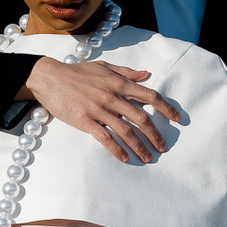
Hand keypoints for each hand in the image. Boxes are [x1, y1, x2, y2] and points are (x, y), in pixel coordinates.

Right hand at [20, 58, 180, 163]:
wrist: (49, 77)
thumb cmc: (77, 72)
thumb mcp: (104, 67)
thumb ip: (126, 72)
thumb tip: (146, 75)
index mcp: (119, 84)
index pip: (150, 96)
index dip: (166, 108)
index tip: (177, 118)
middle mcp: (112, 97)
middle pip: (142, 118)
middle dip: (155, 134)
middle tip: (163, 147)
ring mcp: (99, 110)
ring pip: (126, 131)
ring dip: (139, 146)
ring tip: (148, 157)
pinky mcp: (85, 121)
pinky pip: (105, 138)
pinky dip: (116, 150)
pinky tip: (124, 159)